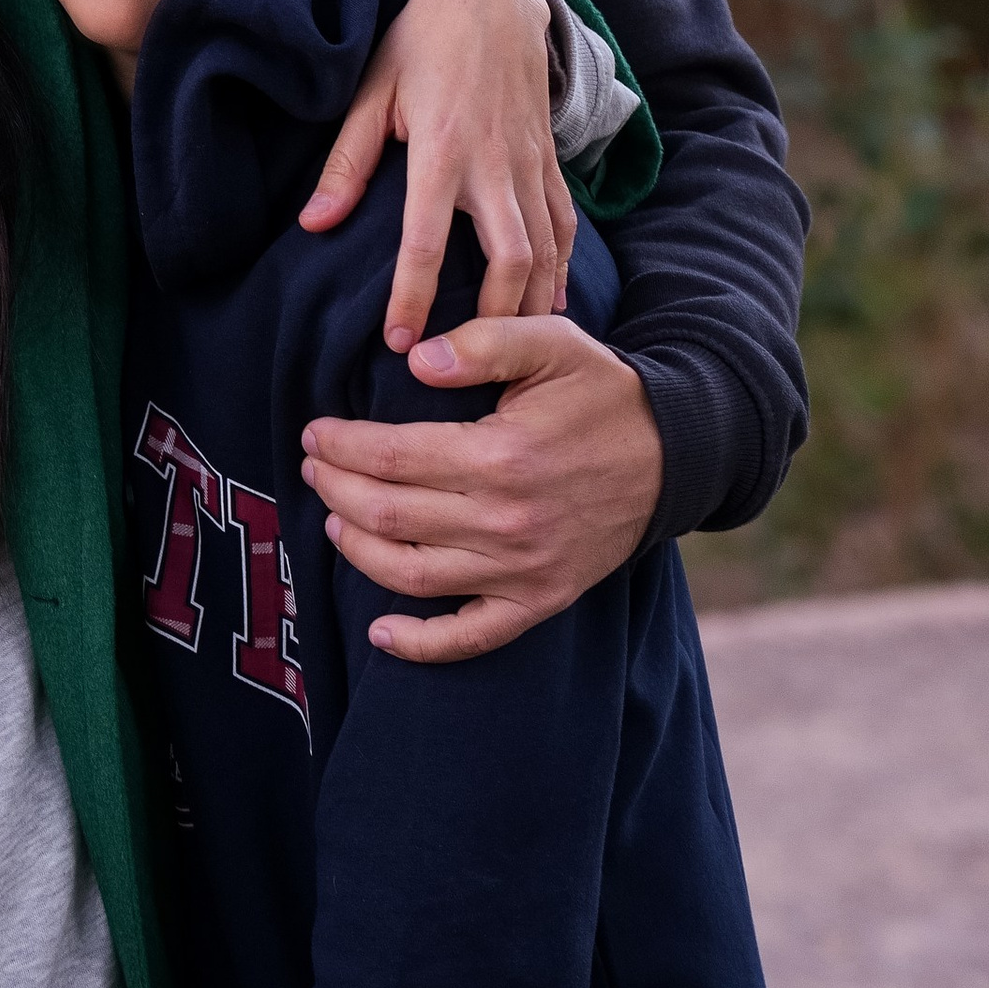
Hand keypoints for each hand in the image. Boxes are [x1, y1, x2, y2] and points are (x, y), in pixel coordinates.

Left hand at [298, 0, 573, 349]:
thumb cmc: (421, 41)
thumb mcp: (372, 91)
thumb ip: (347, 162)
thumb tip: (313, 225)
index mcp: (442, 147)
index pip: (426, 240)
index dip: (412, 297)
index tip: (398, 344)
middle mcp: (494, 162)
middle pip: (509, 259)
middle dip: (492, 321)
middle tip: (465, 369)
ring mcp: (531, 163)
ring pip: (546, 250)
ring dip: (530, 306)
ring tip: (509, 357)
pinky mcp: (550, 160)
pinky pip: (565, 225)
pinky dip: (561, 269)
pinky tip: (549, 307)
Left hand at [303, 312, 663, 663]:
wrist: (675, 454)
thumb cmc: (603, 393)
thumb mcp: (552, 342)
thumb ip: (481, 343)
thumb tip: (415, 362)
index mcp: (501, 456)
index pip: (391, 457)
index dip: (341, 445)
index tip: (315, 432)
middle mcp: (506, 521)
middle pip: (388, 516)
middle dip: (334, 490)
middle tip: (313, 467)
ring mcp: (522, 570)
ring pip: (411, 575)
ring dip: (357, 550)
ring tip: (334, 520)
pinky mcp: (539, 601)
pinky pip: (470, 638)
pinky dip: (420, 644)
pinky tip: (382, 634)